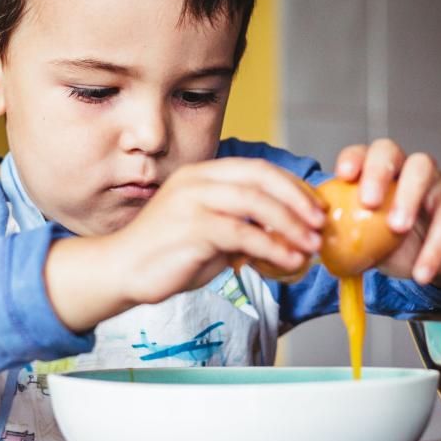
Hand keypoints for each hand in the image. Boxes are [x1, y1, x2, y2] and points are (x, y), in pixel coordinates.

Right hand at [46, 158, 326, 329]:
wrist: (121, 271)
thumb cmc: (167, 254)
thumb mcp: (211, 235)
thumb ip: (242, 227)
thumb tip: (285, 234)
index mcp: (203, 174)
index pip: (258, 169)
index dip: (291, 186)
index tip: (315, 207)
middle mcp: (197, 180)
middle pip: (261, 178)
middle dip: (297, 200)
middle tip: (320, 222)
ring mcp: (192, 202)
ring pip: (255, 203)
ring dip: (290, 224)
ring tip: (311, 244)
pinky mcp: (191, 229)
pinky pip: (243, 234)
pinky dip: (272, 247)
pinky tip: (289, 261)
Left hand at [334, 139, 440, 288]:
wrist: (439, 256)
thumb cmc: (395, 241)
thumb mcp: (368, 240)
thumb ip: (344, 237)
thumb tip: (312, 246)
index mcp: (376, 173)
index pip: (361, 153)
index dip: (352, 159)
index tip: (343, 175)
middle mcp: (403, 168)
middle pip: (389, 151)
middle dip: (377, 171)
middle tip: (368, 201)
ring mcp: (433, 181)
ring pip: (423, 169)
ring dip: (408, 197)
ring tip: (397, 228)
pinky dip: (434, 247)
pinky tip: (422, 271)